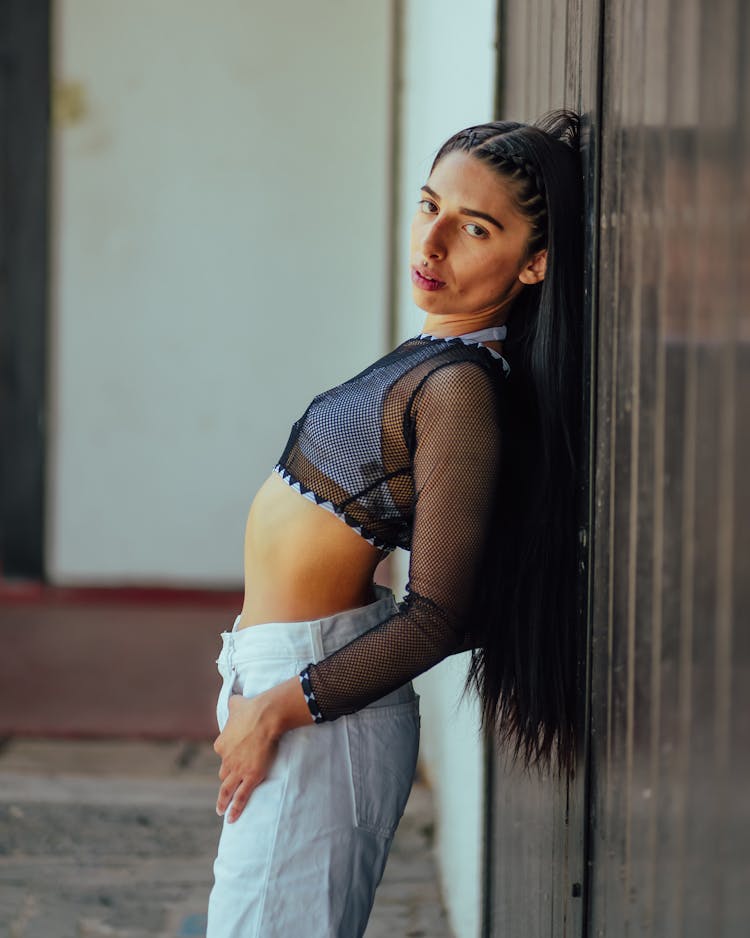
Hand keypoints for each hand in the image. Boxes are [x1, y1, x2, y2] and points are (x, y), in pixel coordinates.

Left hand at [213, 693, 279, 822]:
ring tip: (221, 811)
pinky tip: (230, 819)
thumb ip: (234, 704)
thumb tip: (234, 698)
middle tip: (229, 784)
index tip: (235, 757)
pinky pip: (240, 797)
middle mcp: (226, 759)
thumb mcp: (236, 704)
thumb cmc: (252, 709)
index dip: (229, 756)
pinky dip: (235, 809)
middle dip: (228, 777)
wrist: (264, 717)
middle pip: (224, 772)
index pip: (223, 754)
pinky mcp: (249, 777)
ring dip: (223, 800)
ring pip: (227, 789)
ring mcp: (237, 770)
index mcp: (221, 743)